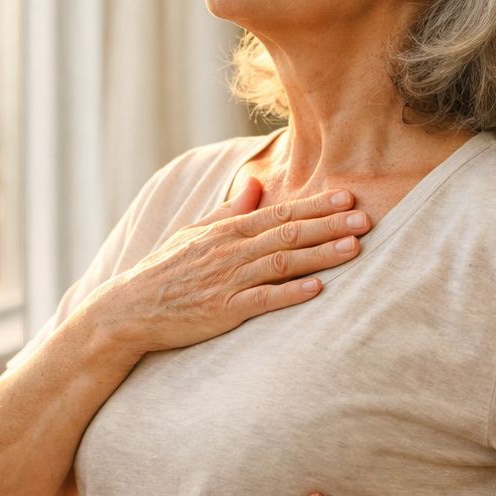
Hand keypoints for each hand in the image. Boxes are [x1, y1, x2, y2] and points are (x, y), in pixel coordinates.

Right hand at [98, 179, 370, 353]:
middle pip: (289, 234)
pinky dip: (290, 293)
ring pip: (282, 263)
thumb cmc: (164, 270)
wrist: (130, 309)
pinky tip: (317, 288)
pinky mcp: (223, 311)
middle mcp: (230, 252)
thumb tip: (257, 185)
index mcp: (226, 231)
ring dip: (320, 255)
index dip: (316, 205)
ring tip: (354, 248)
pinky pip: (262, 300)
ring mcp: (227, 281)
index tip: (348, 196)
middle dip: (330, 225)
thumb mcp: (194, 233)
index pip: (280, 213)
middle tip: (366, 218)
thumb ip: (229, 211)